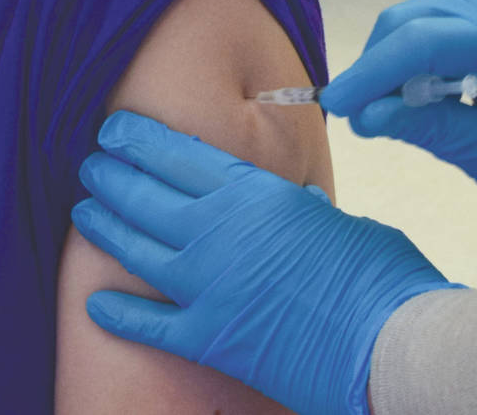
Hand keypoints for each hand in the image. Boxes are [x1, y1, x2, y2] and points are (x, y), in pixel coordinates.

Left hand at [74, 112, 456, 414]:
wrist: (392, 345)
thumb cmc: (382, 278)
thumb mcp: (339, 222)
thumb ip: (306, 210)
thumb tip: (300, 203)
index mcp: (252, 193)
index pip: (175, 152)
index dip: (136, 138)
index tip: (113, 129)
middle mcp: (217, 232)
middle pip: (143, 194)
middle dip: (110, 175)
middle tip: (90, 166)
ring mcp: (207, 286)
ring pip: (133, 247)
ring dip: (103, 226)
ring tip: (84, 211)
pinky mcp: (210, 338)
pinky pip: (148, 323)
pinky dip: (118, 313)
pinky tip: (94, 303)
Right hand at [320, 0, 476, 221]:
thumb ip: (427, 129)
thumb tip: (365, 117)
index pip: (421, 42)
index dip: (370, 72)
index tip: (336, 106)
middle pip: (409, 22)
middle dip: (376, 68)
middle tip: (363, 118)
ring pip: (414, 20)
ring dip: (392, 63)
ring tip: (394, 111)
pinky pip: (432, 24)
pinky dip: (413, 58)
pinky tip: (421, 93)